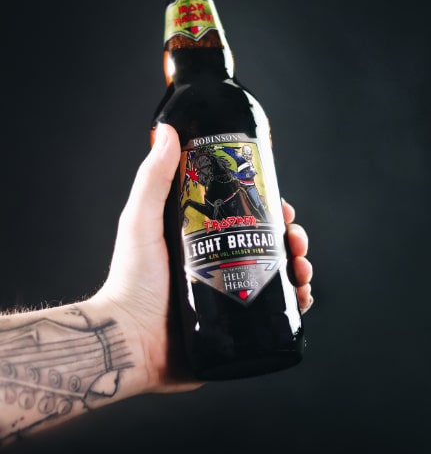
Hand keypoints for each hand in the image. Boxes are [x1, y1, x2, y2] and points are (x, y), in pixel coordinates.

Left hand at [98, 123, 312, 391]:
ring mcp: (231, 295)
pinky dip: (295, 302)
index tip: (283, 204)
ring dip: (299, 266)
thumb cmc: (130, 280)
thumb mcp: (142, 221)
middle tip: (296, 238)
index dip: (269, 208)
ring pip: (278, 275)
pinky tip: (302, 295)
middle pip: (268, 244)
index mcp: (204, 239)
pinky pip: (276, 312)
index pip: (245, 216)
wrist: (129, 340)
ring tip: (302, 267)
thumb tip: (168, 130)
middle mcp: (220, 264)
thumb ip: (153, 178)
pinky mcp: (238, 327)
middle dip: (291, 237)